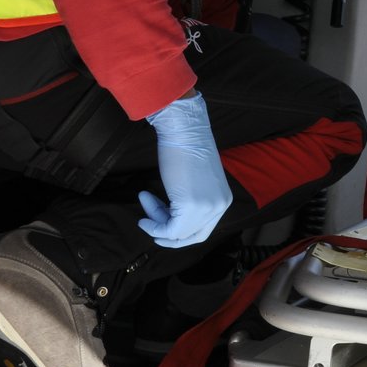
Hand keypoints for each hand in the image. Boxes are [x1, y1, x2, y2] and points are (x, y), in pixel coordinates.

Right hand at [140, 91, 231, 247]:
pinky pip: (171, 230)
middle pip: (192, 236)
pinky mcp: (192, 207)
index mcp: (223, 200)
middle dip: (167, 232)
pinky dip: (154, 226)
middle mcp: (219, 207)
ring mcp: (208, 208)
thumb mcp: (195, 181)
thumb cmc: (186, 149)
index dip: (180, 232)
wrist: (184, 130)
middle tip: (148, 224)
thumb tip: (171, 217)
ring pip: (179, 234)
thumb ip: (190, 200)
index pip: (203, 230)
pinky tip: (143, 214)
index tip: (159, 222)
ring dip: (157, 222)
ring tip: (144, 200)